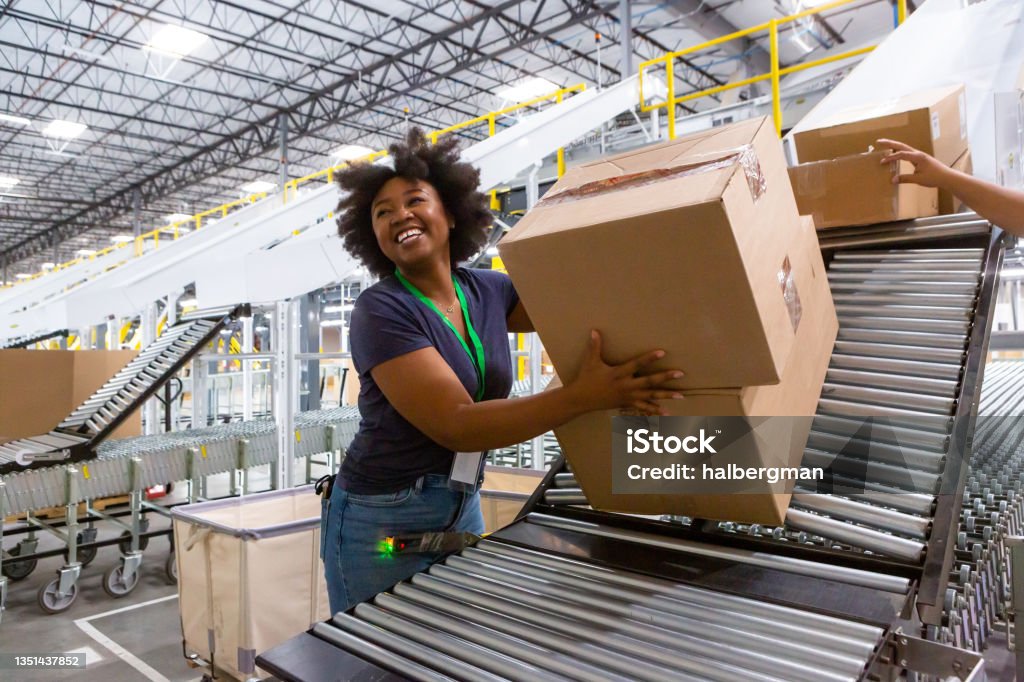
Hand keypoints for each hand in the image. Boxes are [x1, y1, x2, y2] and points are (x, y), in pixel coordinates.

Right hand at [566, 330, 683, 415]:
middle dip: (665, 377)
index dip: (649, 358)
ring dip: (666, 395)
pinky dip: (655, 410)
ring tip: (681, 395)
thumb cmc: (586, 378)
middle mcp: (625, 386)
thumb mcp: (590, 361)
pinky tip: (667, 412)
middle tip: (680, 373)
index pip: (636, 364)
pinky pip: (643, 408)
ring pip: (650, 396)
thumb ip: (595, 346)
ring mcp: (628, 396)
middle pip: (649, 382)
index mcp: (618, 374)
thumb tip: (594, 330)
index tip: (663, 352)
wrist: (581, 400)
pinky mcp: (627, 404)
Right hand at [875, 138, 951, 187]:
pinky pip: (907, 153)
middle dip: (889, 143)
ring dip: (894, 146)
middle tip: (878, 141)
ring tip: (884, 145)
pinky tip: (896, 153)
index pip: (901, 154)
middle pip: (901, 146)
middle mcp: (918, 153)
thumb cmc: (934, 177)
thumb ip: (905, 179)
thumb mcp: (918, 179)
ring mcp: (919, 155)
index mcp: (917, 157)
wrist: (946, 177)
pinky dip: (899, 151)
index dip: (890, 157)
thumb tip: (892, 180)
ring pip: (904, 148)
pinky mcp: (920, 158)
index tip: (882, 162)